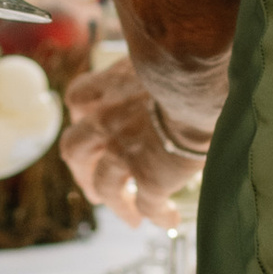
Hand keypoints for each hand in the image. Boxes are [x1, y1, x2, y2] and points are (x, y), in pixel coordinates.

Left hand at [61, 51, 215, 229]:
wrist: (197, 83)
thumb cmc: (184, 59)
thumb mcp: (155, 54)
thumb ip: (149, 64)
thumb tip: (163, 54)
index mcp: (109, 87)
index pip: (79, 98)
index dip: (80, 115)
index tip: (88, 123)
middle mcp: (107, 121)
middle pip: (75, 149)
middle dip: (81, 169)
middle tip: (92, 183)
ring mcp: (124, 152)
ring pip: (105, 186)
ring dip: (114, 203)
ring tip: (128, 216)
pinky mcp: (149, 177)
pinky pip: (147, 205)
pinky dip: (156, 216)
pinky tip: (169, 220)